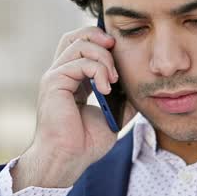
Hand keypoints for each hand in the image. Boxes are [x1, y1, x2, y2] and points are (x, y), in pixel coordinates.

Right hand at [12, 26, 130, 190]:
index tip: (120, 54)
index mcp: (73, 81)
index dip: (102, 43)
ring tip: (113, 80)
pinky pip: (79, 62)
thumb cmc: (85, 143)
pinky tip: (106, 88)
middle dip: (99, 36)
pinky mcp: (54, 82)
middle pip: (75, 36)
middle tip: (116, 50)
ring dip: (104, 58)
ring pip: (79, 44)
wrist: (69, 159)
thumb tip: (142, 86)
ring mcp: (55, 77)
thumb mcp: (114, 116)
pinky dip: (98, 70)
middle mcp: (61, 75)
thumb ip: (124, 99)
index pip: (83, 46)